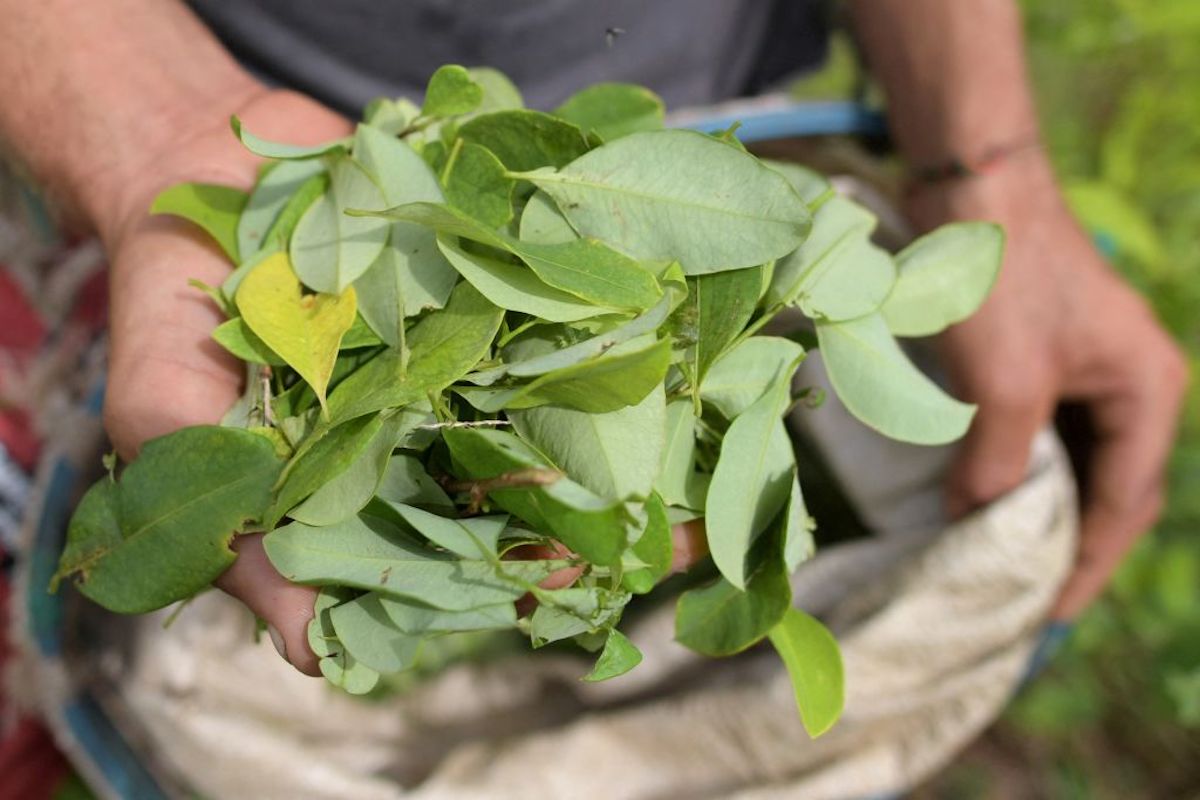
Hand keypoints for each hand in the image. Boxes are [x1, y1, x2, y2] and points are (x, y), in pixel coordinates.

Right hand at [96, 89, 710, 672]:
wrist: (191, 168)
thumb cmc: (175, 314)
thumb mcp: (175, 428)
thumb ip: (238, 536)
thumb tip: (313, 652)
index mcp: (377, 478)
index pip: (464, 547)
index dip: (531, 572)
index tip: (602, 585)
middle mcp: (435, 421)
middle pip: (536, 478)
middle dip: (611, 505)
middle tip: (686, 530)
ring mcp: (470, 346)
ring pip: (565, 394)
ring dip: (638, 418)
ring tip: (713, 439)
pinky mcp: (488, 271)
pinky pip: (557, 296)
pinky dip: (610, 311)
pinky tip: (676, 331)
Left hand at [908, 152, 1188, 619]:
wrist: (972, 185)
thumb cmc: (999, 281)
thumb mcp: (1004, 385)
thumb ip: (997, 463)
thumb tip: (972, 522)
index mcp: (1146, 391)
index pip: (1125, 503)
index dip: (1085, 563)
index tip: (1043, 615)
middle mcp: (1127, 384)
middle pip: (1105, 488)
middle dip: (1065, 542)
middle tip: (1021, 599)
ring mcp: (1084, 368)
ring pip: (1066, 461)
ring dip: (1034, 508)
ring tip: (998, 563)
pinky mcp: (1041, 356)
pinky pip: (1035, 431)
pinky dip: (1010, 468)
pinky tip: (978, 498)